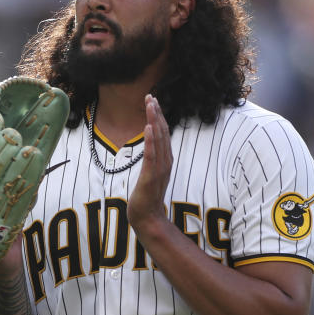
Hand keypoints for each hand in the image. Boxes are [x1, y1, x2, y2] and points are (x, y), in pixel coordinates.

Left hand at [128, 94, 171, 231]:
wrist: (147, 217)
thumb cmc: (147, 196)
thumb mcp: (151, 172)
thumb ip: (153, 158)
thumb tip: (150, 145)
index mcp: (166, 159)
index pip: (163, 133)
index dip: (158, 116)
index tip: (153, 100)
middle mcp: (165, 161)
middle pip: (162, 132)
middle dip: (156, 113)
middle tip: (150, 96)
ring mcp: (159, 169)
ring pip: (158, 140)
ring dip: (154, 121)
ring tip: (150, 105)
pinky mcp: (151, 177)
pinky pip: (151, 156)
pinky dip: (151, 141)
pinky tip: (148, 128)